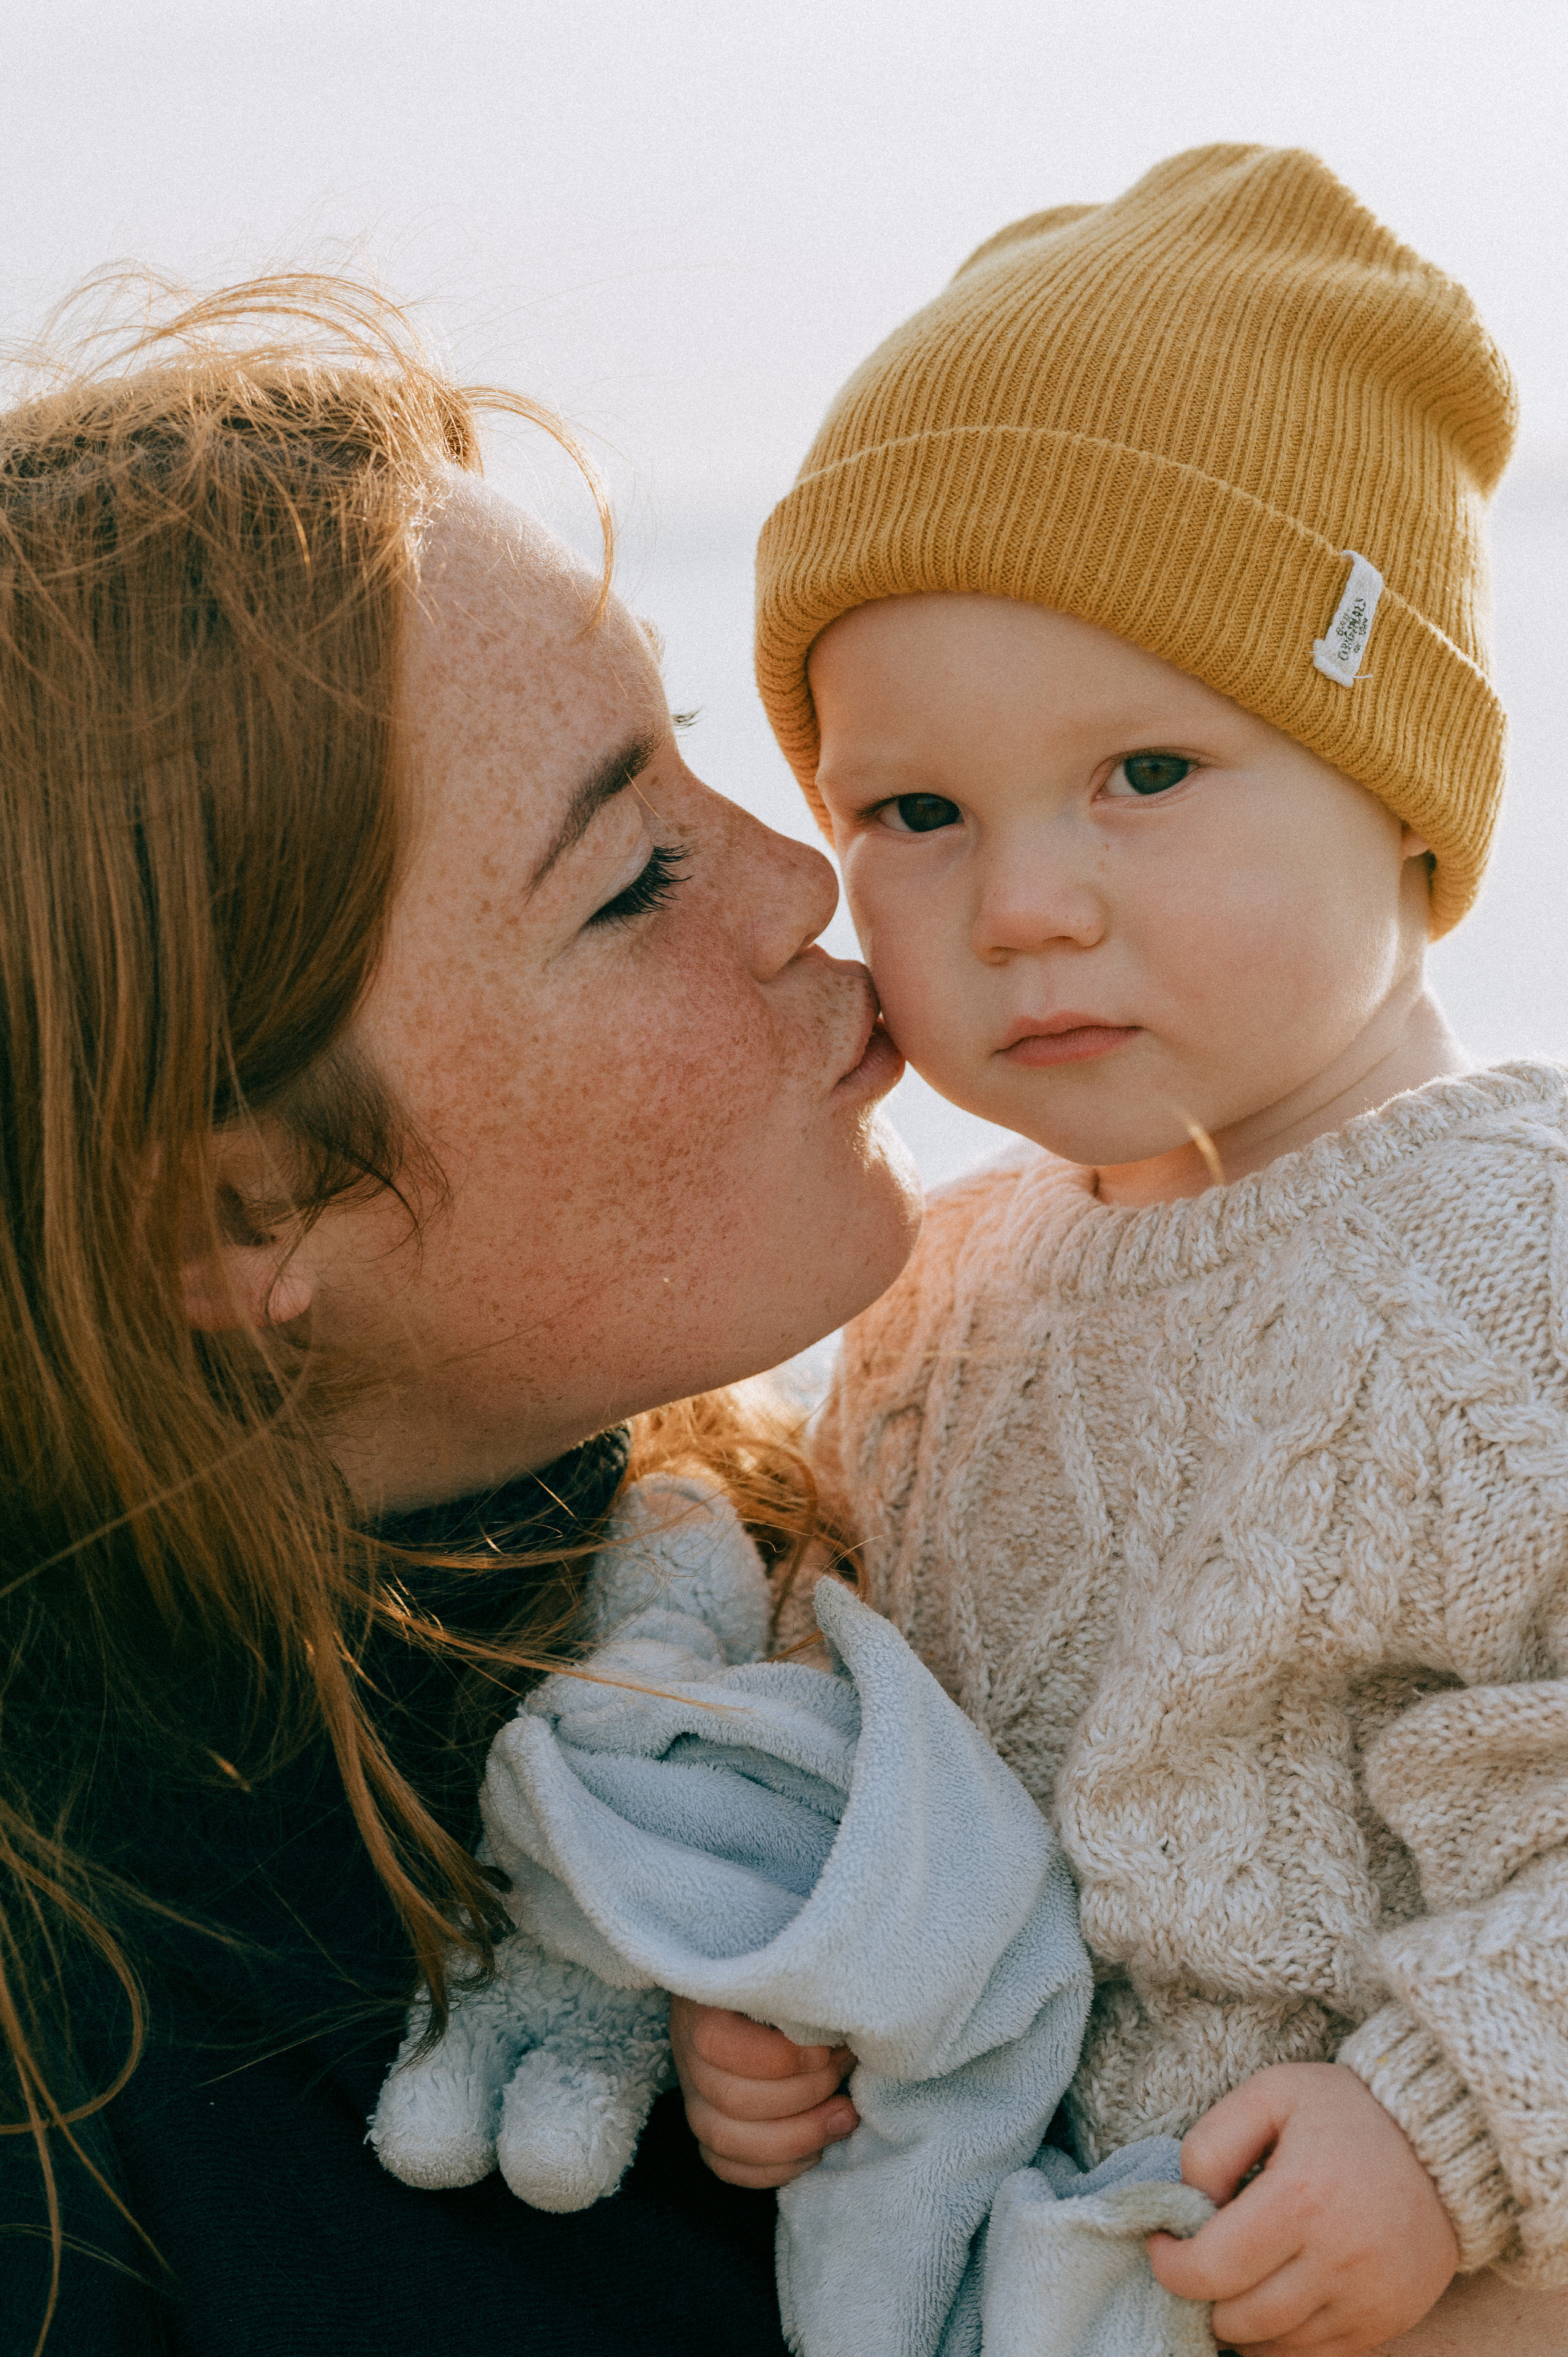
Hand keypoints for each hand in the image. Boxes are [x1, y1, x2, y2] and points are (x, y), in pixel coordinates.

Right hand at [668, 1996, 857, 2187]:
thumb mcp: (790, 1976)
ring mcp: (693, 2098)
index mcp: (702, 2006)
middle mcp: (688, 2055)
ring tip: (844, 2118)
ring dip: (796, 2138)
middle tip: (844, 2079)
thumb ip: (806, 1999)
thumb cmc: (785, 1983)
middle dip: (802, 2097)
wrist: (757, 1998)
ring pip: (726, 2141)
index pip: (718, 2043)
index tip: (825, 2051)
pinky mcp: (708, 2131)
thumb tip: (841, 2033)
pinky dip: (776, 2169)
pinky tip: (817, 2150)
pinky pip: (728, 2168)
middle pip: (730, 2099)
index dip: (777, 2058)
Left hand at [1148, 2062, 1458, 2356]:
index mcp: (1301, 2198)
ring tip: (1235, 2278)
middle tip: (1198, 2261)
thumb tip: (1188, 2202)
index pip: (1211, 2268)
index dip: (1170, 2265)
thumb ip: (1213, 2143)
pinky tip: (1273, 2298)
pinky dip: (1282, 2340)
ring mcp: (1367, 2300)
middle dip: (1202, 2296)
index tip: (1162, 2243)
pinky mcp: (1386, 2323)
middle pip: (1237, 2318)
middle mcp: (1338, 2260)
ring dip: (1239, 2322)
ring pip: (1274, 2347)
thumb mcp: (1270, 2093)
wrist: (1443, 2141)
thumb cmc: (1346, 2111)